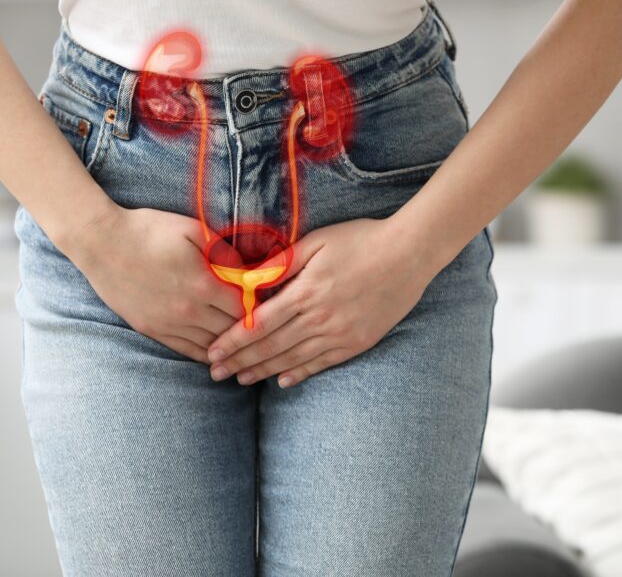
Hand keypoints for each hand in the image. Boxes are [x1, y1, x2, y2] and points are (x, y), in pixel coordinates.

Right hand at [64, 204, 245, 362]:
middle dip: (248, 328)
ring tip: (244, 341)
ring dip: (230, 344)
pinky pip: (188, 351)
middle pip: (232, 331)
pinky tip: (218, 351)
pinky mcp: (152, 330)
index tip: (266, 302)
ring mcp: (169, 324)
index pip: (246, 309)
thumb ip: (224, 251)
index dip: (259, 307)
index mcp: (203, 285)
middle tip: (260, 324)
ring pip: (213, 346)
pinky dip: (207, 353)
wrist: (101, 242)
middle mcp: (189, 312)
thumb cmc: (148, 230)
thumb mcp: (193, 229)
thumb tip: (247, 270)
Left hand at [204, 217, 438, 387]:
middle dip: (240, 361)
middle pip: (271, 345)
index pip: (258, 324)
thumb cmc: (360, 240)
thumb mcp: (317, 242)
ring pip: (293, 358)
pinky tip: (282, 381)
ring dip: (264, 371)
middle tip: (215, 374)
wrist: (409, 254)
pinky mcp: (358, 342)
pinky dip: (300, 373)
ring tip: (240, 380)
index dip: (233, 341)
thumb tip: (251, 279)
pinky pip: (323, 363)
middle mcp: (319, 317)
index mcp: (305, 291)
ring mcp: (340, 333)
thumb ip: (283, 263)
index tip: (212, 352)